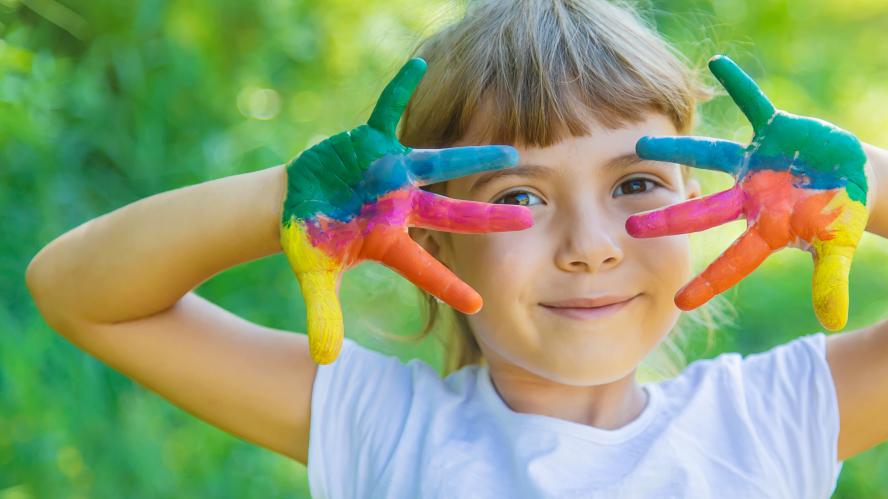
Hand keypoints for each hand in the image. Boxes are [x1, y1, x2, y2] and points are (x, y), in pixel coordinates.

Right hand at [281, 58, 532, 363]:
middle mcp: (402, 206)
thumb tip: (325, 359)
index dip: (449, 284)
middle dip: (488, 217)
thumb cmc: (313, 240)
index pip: (424, 269)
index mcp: (391, 241)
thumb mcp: (314, 278)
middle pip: (451, 214)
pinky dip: (399, 90)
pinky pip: (386, 111)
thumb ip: (323, 315)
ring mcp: (391, 174)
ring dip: (470, 156)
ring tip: (510, 148)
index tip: (478, 304)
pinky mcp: (371, 143)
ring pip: (435, 163)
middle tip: (530, 219)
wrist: (297, 203)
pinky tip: (419, 65)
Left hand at [626, 55, 869, 330]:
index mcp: (765, 229)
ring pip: (709, 156)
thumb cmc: (841, 218)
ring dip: (677, 151)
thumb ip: (830, 281)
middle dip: (667, 219)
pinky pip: (754, 104)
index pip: (733, 261)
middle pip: (702, 211)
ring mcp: (755, 163)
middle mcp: (749, 197)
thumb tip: (833, 322)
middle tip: (628, 229)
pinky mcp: (773, 131)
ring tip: (639, 144)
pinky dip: (740, 86)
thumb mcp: (838, 250)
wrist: (852, 179)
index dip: (709, 281)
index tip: (678, 303)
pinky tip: (718, 65)